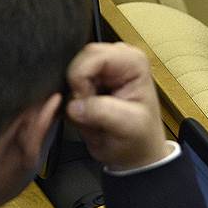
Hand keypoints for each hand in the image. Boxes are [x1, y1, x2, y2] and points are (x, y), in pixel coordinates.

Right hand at [66, 42, 169, 169]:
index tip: (86, 103)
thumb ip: (102, 112)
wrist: (134, 152)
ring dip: (74, 97)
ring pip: (70, 73)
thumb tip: (74, 106)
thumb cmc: (139, 137)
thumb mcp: (128, 126)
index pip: (93, 55)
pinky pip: (68, 85)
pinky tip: (87, 113)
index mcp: (133, 61)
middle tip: (88, 112)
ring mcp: (104, 67)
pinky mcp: (92, 79)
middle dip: (77, 89)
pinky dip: (72, 101)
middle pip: (79, 61)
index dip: (81, 79)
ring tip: (91, 115)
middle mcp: (118, 58)